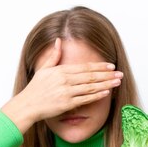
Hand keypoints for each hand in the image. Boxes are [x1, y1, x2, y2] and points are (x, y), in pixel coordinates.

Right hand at [1, 38, 122, 132]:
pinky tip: (106, 92)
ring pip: (90, 87)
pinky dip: (96, 95)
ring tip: (117, 82)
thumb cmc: (35, 89)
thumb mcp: (43, 69)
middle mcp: (65, 80)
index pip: (85, 67)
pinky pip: (85, 99)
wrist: (27, 105)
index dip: (99, 66)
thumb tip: (59, 40)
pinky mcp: (66, 104)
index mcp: (60, 70)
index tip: (111, 66)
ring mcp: (66, 92)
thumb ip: (54, 55)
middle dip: (107, 75)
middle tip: (120, 73)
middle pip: (91, 76)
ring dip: (106, 84)